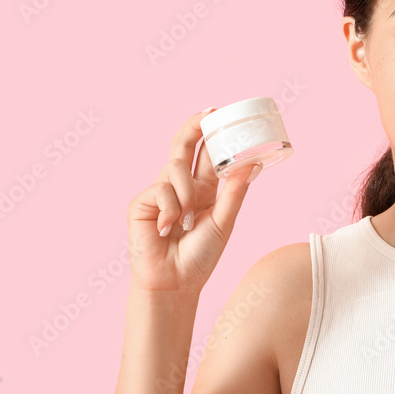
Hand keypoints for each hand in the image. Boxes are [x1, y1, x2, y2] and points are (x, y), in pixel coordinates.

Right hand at [126, 108, 262, 294]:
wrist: (174, 281)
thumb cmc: (199, 257)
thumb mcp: (224, 222)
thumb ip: (235, 193)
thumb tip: (252, 165)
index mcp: (201, 190)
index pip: (204, 154)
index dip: (208, 133)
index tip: (216, 112)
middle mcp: (179, 187)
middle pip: (183, 147)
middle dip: (192, 128)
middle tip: (206, 113)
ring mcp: (159, 193)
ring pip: (175, 169)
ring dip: (186, 194)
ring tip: (187, 221)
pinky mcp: (142, 202)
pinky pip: (161, 189)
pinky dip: (171, 208)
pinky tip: (169, 228)